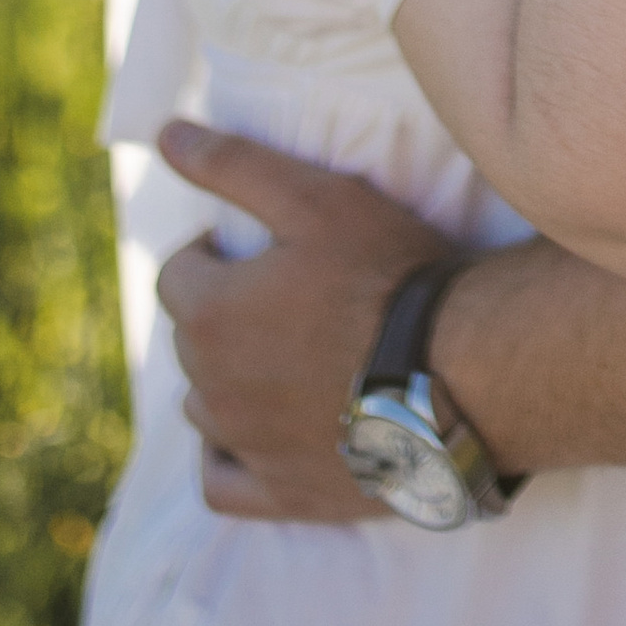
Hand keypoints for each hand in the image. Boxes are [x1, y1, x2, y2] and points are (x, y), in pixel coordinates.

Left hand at [154, 119, 448, 520]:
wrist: (459, 371)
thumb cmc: (387, 274)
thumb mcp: (314, 197)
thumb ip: (233, 164)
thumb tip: (166, 132)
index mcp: (209, 314)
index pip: (178, 275)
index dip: (215, 254)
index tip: (264, 250)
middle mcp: (211, 387)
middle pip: (192, 341)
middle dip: (223, 314)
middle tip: (289, 296)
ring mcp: (246, 446)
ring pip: (204, 407)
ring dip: (227, 379)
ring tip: (288, 357)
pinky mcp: (283, 493)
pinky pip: (222, 483)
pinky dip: (227, 458)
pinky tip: (255, 434)